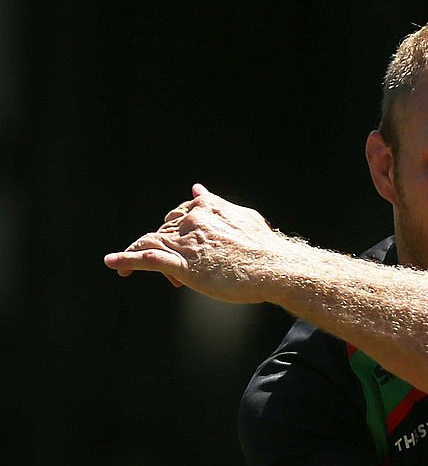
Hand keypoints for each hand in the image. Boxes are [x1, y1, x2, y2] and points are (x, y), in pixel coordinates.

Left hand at [103, 184, 301, 303]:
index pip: (177, 217)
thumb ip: (217, 203)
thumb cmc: (264, 248)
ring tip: (124, 267)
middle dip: (164, 250)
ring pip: (149, 243)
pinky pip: (146, 258)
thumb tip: (196, 189)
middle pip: (162, 232)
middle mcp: (191, 221)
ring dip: (136, 255)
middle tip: (175, 276)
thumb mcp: (243, 217)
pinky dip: (127, 260)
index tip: (182, 250)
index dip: (175, 234)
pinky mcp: (182, 264)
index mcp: (206, 208)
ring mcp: (185, 243)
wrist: (275, 268)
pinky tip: (114, 264)